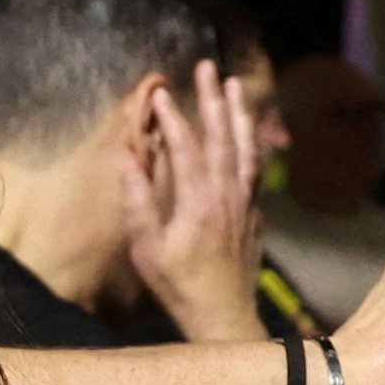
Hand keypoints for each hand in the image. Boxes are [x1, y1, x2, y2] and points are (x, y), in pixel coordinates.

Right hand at [119, 62, 267, 340]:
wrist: (224, 317)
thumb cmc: (179, 286)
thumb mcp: (148, 250)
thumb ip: (138, 203)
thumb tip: (127, 161)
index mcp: (198, 201)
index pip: (187, 148)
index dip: (173, 118)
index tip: (159, 94)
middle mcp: (227, 194)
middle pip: (222, 137)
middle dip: (213, 100)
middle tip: (208, 67)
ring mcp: (245, 202)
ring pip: (246, 148)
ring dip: (240, 114)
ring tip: (236, 86)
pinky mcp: (254, 214)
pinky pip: (257, 168)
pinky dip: (254, 143)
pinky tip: (253, 132)